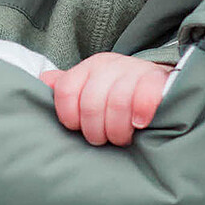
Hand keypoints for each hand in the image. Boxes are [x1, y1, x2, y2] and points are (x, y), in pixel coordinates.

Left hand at [41, 54, 170, 145]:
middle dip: (95, 130)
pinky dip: (140, 114)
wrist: (162, 84)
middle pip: (91, 102)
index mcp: (89, 67)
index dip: (69, 117)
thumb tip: (42, 82)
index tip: (77, 129)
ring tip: (121, 139)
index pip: (66, 90)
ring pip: (116, 103)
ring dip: (117, 129)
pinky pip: (145, 97)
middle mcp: (110, 65)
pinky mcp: (157, 80)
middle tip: (103, 140)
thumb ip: (67, 87)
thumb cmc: (120, 92)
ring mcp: (134, 70)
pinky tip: (139, 125)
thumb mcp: (92, 87)